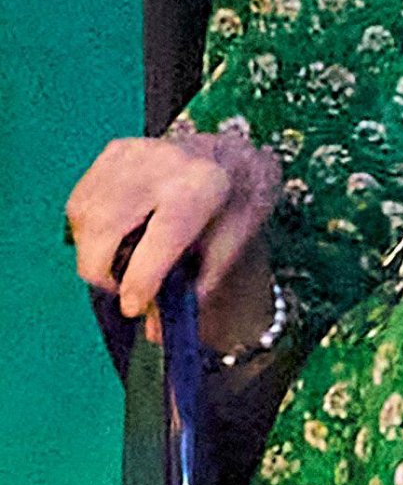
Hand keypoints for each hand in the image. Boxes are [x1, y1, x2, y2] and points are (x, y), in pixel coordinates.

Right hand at [67, 130, 280, 323]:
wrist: (233, 152)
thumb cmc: (237, 201)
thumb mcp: (235, 243)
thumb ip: (197, 286)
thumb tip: (155, 333)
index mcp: (204, 186)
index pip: (162, 236)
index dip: (141, 279)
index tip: (133, 308)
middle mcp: (165, 162)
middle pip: (106, 224)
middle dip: (102, 271)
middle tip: (122, 290)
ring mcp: (134, 153)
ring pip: (85, 215)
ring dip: (93, 252)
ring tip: (122, 262)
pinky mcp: (114, 151)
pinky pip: (82, 201)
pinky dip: (88, 229)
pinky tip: (114, 236)